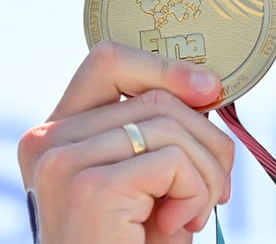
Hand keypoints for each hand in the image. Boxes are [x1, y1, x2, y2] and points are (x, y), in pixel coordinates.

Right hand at [18, 41, 234, 243]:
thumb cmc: (135, 243)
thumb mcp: (148, 176)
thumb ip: (161, 129)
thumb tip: (207, 86)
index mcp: (60, 133)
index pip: (109, 61)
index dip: (165, 66)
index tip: (208, 88)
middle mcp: (49, 142)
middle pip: (155, 97)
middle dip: (206, 137)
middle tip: (215, 184)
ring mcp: (64, 162)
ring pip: (172, 126)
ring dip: (206, 172)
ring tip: (192, 211)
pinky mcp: (90, 187)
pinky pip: (175, 160)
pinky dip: (197, 191)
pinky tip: (177, 224)